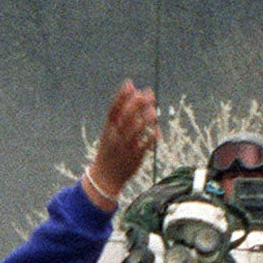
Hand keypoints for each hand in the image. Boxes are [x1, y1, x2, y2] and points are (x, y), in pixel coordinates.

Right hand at [83, 81, 158, 208]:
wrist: (105, 178)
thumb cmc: (110, 151)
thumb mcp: (110, 133)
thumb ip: (120, 114)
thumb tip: (130, 93)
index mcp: (108, 129)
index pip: (113, 109)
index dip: (121, 96)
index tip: (130, 84)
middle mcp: (115, 136)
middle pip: (125, 117)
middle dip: (136, 104)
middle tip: (148, 94)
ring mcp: (124, 147)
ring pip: (135, 131)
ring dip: (145, 120)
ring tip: (155, 111)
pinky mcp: (134, 157)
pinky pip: (143, 146)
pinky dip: (150, 138)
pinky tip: (158, 131)